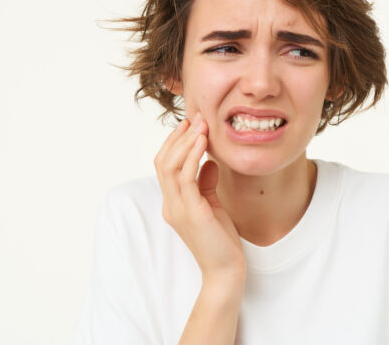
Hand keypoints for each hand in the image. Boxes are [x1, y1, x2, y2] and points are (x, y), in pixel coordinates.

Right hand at [154, 112, 246, 283]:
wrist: (226, 269)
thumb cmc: (221, 239)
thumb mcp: (212, 205)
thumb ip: (206, 183)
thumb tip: (210, 162)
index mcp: (173, 202)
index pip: (165, 165)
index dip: (175, 142)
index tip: (191, 124)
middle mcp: (170, 204)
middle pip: (162, 161)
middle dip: (177, 137)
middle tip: (195, 117)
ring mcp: (177, 209)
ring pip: (170, 166)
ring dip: (185, 142)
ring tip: (200, 125)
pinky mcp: (191, 213)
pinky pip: (185, 178)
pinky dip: (192, 156)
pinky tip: (203, 142)